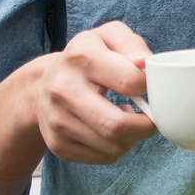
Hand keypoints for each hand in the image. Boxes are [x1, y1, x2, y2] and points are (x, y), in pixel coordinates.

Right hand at [35, 21, 157, 164]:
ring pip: (112, 146)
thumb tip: (143, 62)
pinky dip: (117, 147)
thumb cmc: (86, 58)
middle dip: (145, 126)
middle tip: (151, 116)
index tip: (148, 86)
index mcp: (81, 58)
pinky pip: (102, 158)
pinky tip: (111, 128)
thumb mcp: (108, 36)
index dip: (148, 86)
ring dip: (132, 138)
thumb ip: (131, 43)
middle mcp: (63, 90)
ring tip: (128, 118)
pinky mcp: (57, 145)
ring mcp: (57, 121)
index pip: (129, 81)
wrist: (44, 82)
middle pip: (116, 126)